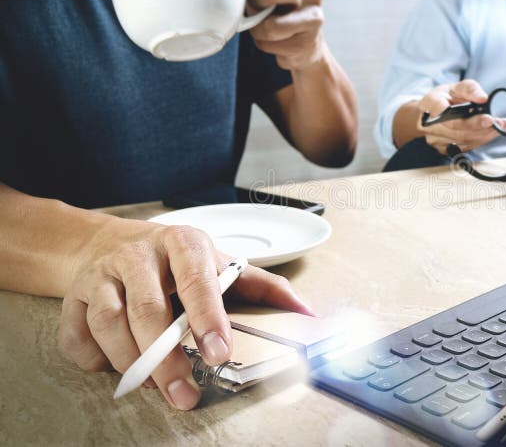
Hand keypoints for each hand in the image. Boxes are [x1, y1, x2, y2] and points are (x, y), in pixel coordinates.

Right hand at [58, 218, 312, 409]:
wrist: (109, 241)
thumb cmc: (174, 259)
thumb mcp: (218, 261)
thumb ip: (261, 285)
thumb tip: (304, 310)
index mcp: (182, 244)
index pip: (196, 280)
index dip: (208, 317)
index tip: (219, 352)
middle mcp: (138, 255)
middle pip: (149, 310)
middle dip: (167, 359)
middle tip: (184, 391)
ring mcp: (102, 274)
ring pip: (109, 322)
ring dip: (130, 361)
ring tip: (153, 383)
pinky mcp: (73, 296)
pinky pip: (76, 334)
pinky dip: (93, 358)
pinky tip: (113, 364)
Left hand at [244, 0, 324, 70]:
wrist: (302, 44)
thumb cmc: (275, 11)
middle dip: (254, 2)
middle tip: (252, 9)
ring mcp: (315, 16)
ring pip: (270, 25)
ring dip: (256, 29)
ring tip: (261, 28)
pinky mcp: (309, 41)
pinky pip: (272, 42)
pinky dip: (264, 44)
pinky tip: (273, 41)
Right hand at [416, 80, 505, 154]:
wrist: (430, 113)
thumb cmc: (444, 98)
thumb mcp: (456, 87)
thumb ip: (470, 89)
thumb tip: (483, 98)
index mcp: (431, 103)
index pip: (448, 114)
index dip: (469, 120)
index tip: (488, 118)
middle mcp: (430, 124)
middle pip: (458, 131)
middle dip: (483, 128)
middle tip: (501, 123)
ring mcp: (434, 138)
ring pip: (463, 141)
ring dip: (485, 135)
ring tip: (500, 127)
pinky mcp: (442, 148)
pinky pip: (464, 148)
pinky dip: (480, 141)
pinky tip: (490, 134)